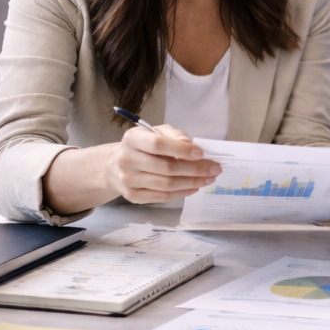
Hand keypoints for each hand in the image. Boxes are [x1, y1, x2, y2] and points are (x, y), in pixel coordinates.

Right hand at [105, 125, 221, 203]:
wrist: (114, 166)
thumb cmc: (142, 146)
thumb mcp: (155, 132)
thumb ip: (174, 135)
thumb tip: (191, 145)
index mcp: (132, 139)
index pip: (158, 144)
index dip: (181, 150)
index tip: (201, 153)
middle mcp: (127, 159)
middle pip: (166, 168)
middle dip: (195, 169)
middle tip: (215, 169)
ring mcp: (128, 180)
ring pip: (166, 185)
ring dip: (192, 183)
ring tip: (208, 178)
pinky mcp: (132, 196)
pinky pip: (162, 197)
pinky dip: (182, 193)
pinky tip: (194, 187)